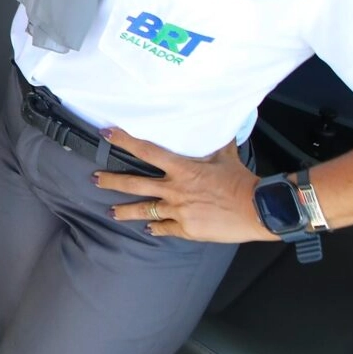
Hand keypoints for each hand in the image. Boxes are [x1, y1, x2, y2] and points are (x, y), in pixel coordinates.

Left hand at [96, 128, 274, 242]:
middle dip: (112, 181)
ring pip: (144, 209)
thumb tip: (219, 124)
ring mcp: (178, 211)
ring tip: (112, 212)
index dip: (124, 141)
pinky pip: (165, 228)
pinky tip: (149, 228)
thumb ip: (216, 142)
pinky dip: (156, 227)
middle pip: (134, 184)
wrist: (257, 210)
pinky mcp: (187, 229)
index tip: (107, 134)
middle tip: (95, 179)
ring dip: (126, 211)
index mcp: (182, 168)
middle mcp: (174, 189)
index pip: (146, 151)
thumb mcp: (225, 156)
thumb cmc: (241, 180)